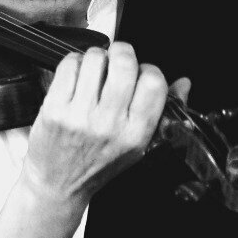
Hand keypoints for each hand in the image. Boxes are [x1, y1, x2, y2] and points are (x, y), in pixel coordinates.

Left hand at [24, 42, 168, 205]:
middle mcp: (109, 124)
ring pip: (94, 59)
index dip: (148, 69)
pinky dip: (73, 63)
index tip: (139, 73)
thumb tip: (183, 83)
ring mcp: (80, 116)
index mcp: (135, 133)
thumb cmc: (97, 164)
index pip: (154, 83)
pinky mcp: (54, 109)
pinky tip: (76, 76)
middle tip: (116, 60)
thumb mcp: (137, 145)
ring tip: (94, 71)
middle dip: (122, 52)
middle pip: (124, 63)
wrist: (58, 185)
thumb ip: (162, 112)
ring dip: (96, 57)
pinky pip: (68, 66)